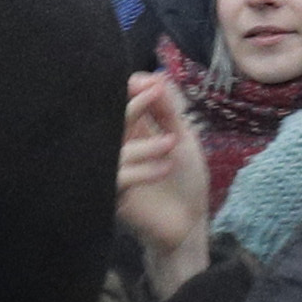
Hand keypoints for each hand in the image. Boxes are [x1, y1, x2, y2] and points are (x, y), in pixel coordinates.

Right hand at [115, 73, 213, 294]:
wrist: (188, 223)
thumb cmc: (184, 179)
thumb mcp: (183, 139)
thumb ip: (169, 111)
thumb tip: (156, 77)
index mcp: (133, 133)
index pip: (123, 105)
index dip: (132, 91)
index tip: (149, 83)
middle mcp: (118, 150)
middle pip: (113, 123)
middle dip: (133, 108)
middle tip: (152, 96)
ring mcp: (113, 173)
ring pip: (115, 151)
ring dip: (145, 144)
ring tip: (172, 143)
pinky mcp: (113, 197)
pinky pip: (118, 179)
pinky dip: (142, 171)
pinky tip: (164, 168)